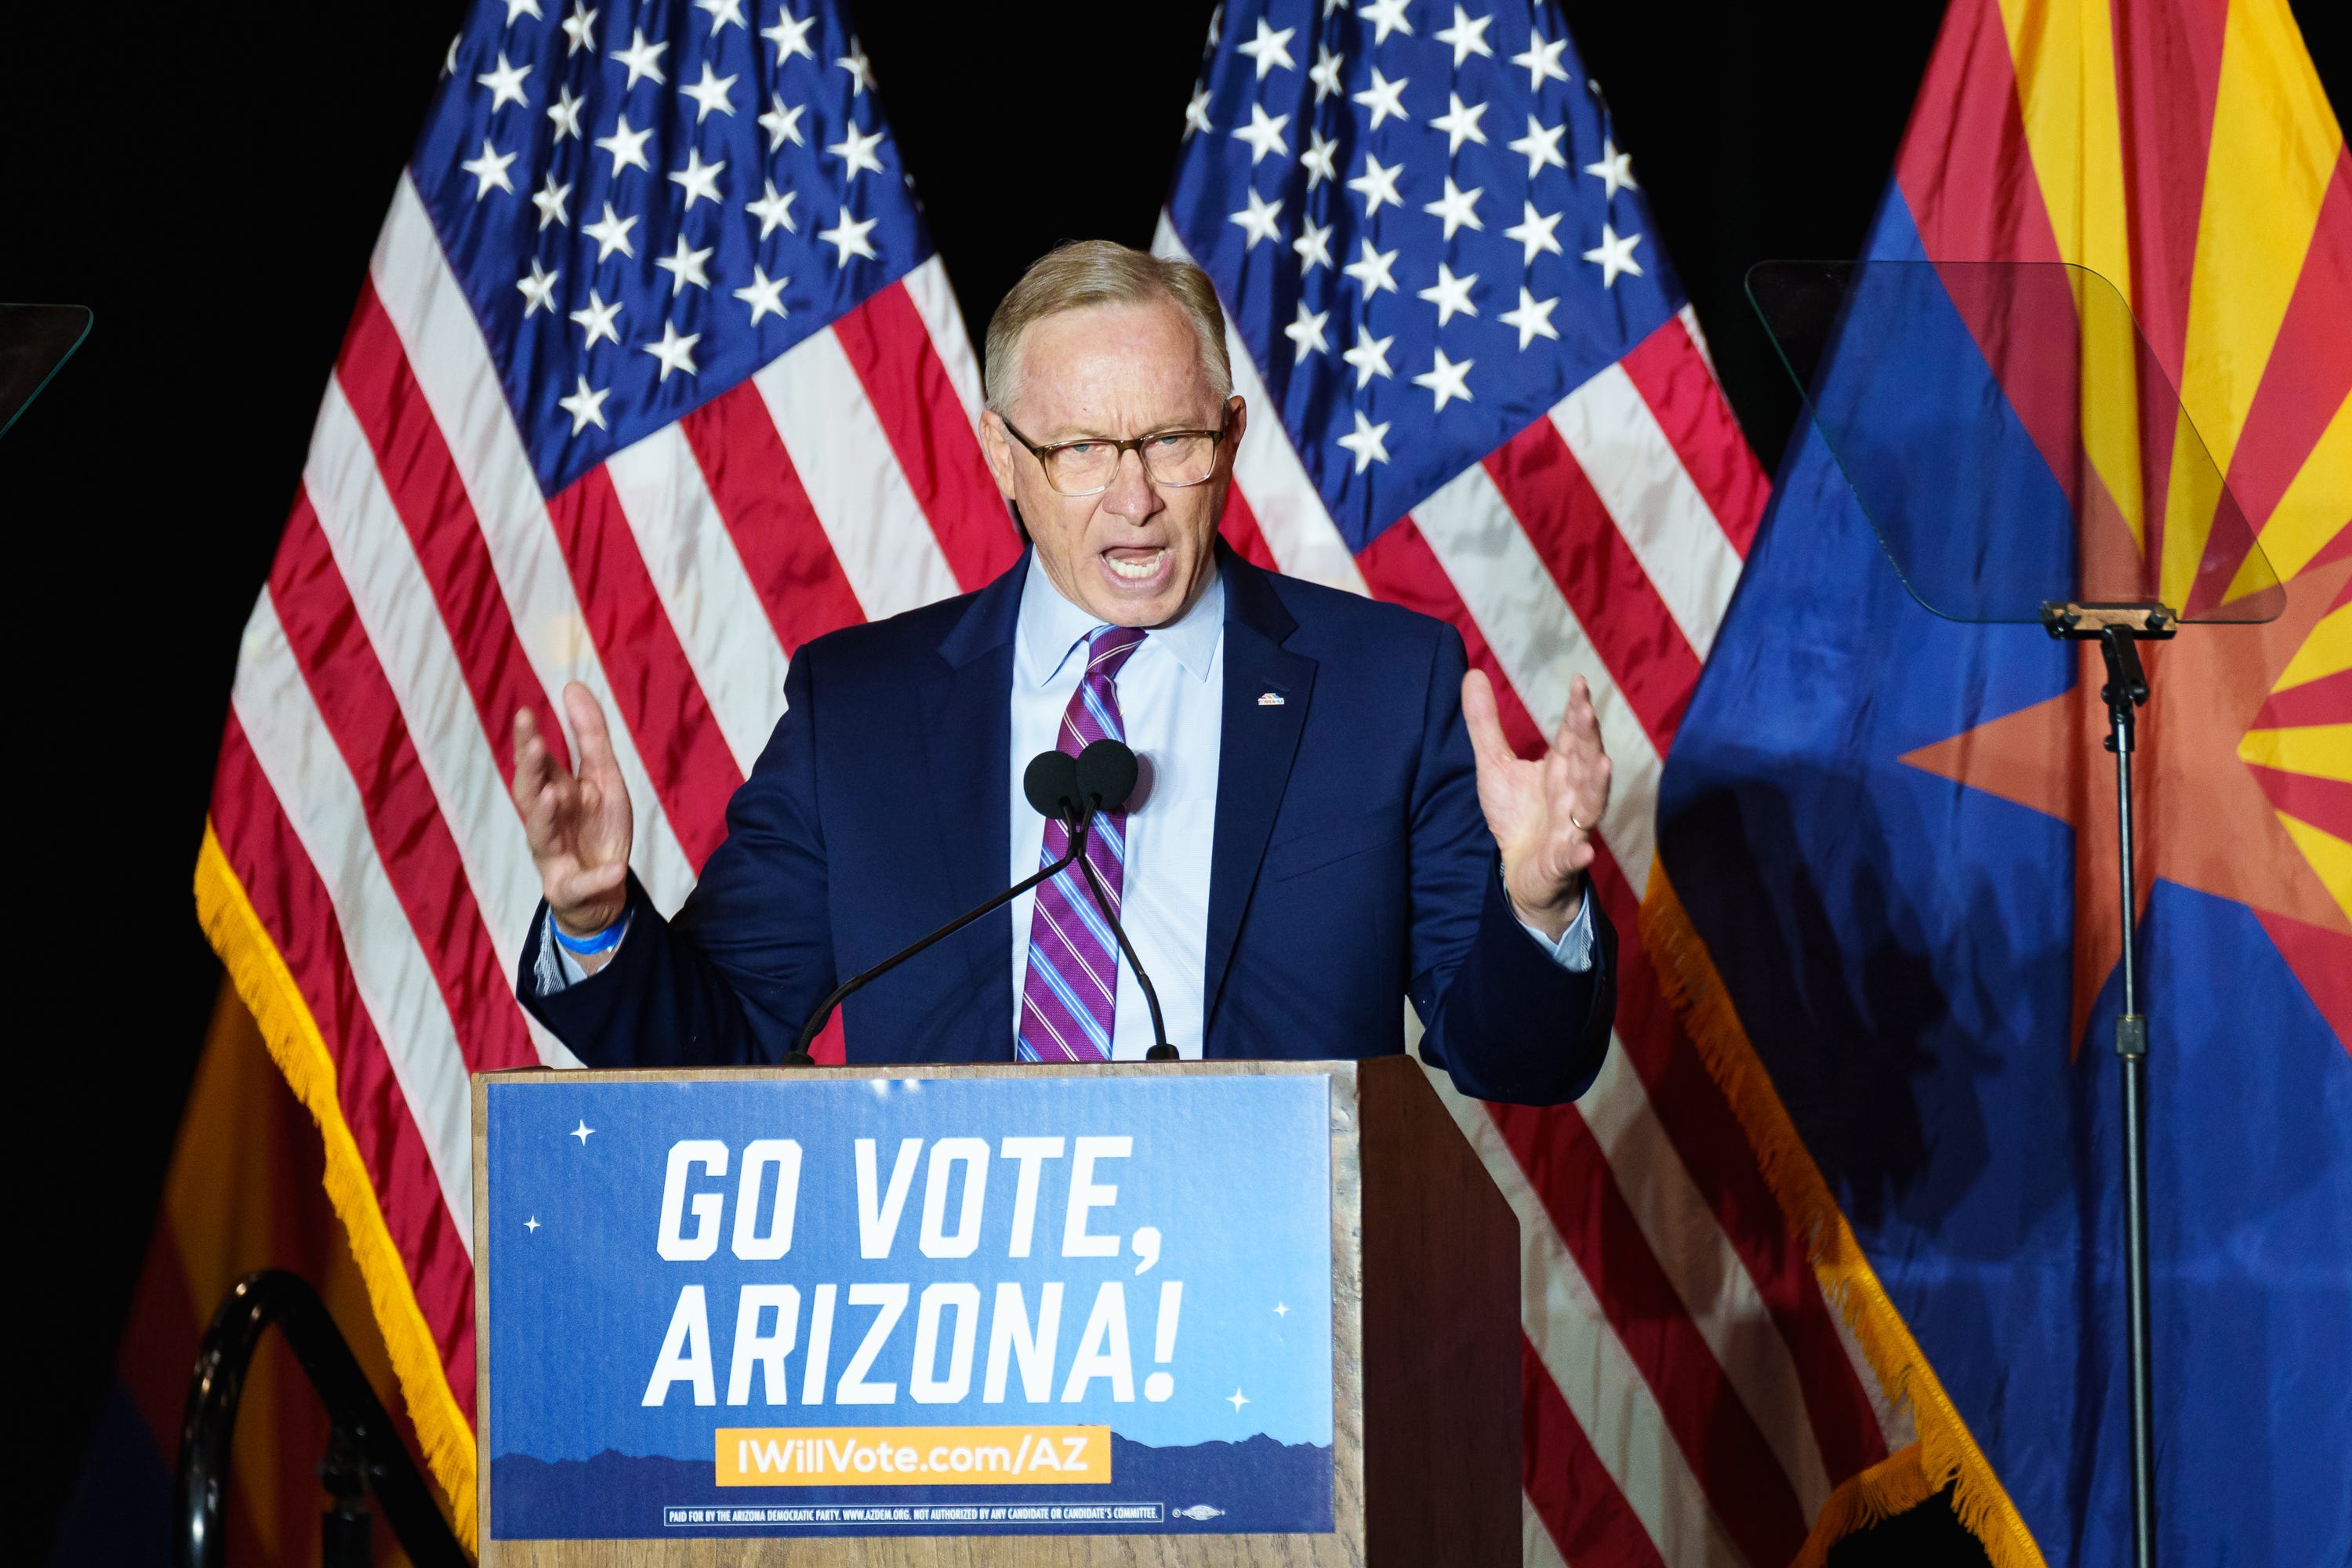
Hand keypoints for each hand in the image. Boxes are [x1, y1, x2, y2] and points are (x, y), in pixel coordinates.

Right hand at [512, 683, 633, 936]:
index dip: (528, 742)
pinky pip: (580, 884)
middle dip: (531, 771)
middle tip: (535, 745)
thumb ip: (589, 735)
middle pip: (530, 794)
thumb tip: (572, 684)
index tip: (524, 713)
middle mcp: (546, 821)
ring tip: (554, 794)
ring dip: (544, 815)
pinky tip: (617, 868)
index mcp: (554, 792)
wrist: (605, 888)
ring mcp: (554, 855)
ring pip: (541, 835)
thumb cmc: (596, 827)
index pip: (536, 764)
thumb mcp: (602, 777)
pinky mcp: (570, 889)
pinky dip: (597, 878)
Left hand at [1463, 670, 1611, 939]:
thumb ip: (1485, 723)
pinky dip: (1579, 853)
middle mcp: (1573, 792)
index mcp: (1561, 768)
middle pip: (1585, 762)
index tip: (1579, 682)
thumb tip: (1472, 673)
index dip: (1577, 710)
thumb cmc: (1516, 814)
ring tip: (1605, 764)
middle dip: (1589, 738)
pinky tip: (1585, 850)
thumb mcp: (1494, 765)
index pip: (1572, 734)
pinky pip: (1574, 856)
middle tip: (1588, 712)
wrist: (1522, 871)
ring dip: (1598, 786)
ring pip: (1590, 804)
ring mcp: (1572, 827)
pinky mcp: (1563, 860)